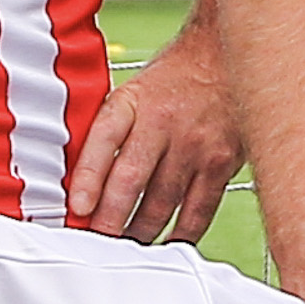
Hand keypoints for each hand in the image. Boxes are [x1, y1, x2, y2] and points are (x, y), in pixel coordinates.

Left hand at [64, 21, 241, 245]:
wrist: (227, 57)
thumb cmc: (174, 80)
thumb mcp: (133, 92)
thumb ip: (109, 131)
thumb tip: (79, 180)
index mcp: (132, 102)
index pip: (103, 141)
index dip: (88, 177)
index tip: (78, 207)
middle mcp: (163, 123)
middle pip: (131, 180)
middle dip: (110, 219)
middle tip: (97, 242)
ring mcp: (195, 145)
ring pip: (162, 202)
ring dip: (140, 231)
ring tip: (125, 246)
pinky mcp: (221, 163)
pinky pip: (198, 211)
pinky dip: (181, 233)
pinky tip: (168, 243)